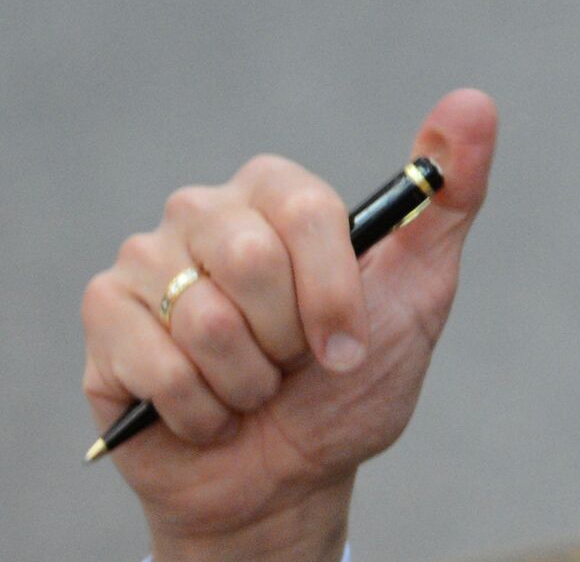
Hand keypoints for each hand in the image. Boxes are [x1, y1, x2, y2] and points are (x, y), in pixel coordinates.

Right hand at [81, 89, 498, 561]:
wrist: (286, 478)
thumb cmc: (350, 382)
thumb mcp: (421, 291)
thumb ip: (450, 195)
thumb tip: (473, 102)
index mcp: (278, 192)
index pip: (309, 211)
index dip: (333, 293)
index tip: (347, 345)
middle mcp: (204, 211)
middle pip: (250, 259)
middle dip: (288, 340)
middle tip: (291, 364)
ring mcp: (145, 259)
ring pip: (204, 320)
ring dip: (246, 383)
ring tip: (249, 387)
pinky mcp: (105, 315)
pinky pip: (158, 365)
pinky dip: (199, 411)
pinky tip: (204, 411)